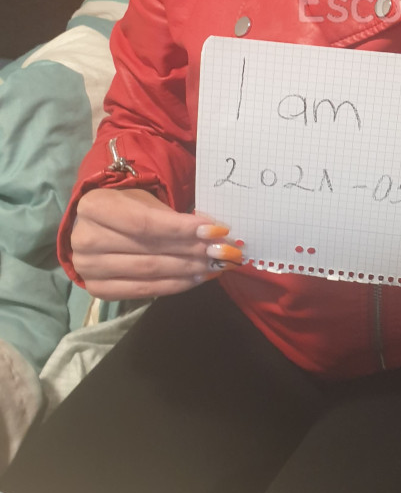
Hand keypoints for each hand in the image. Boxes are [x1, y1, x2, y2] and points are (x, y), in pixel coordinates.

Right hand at [70, 188, 241, 300]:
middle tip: (224, 251)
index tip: (217, 231)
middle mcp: (85, 240)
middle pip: (150, 250)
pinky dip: (174, 285)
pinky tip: (196, 278)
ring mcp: (88, 269)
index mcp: (94, 208)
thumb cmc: (126, 207)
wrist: (95, 227)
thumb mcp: (147, 201)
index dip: (183, 229)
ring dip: (188, 270)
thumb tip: (216, 232)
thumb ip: (175, 217)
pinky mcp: (98, 290)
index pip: (146, 223)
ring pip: (149, 272)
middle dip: (193, 251)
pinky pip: (142, 291)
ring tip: (215, 266)